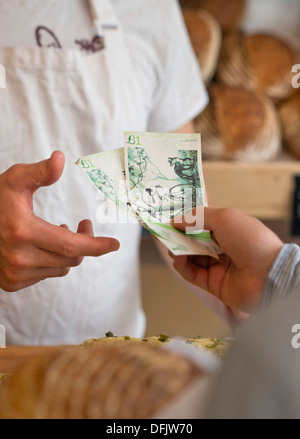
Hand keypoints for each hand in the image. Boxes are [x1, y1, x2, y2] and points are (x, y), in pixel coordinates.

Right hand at [0, 151, 119, 291]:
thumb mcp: (15, 180)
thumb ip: (40, 172)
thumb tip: (61, 158)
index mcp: (22, 231)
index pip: (72, 246)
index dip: (97, 245)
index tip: (115, 244)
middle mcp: (19, 258)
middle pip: (70, 258)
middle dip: (85, 243)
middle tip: (85, 225)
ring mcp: (14, 274)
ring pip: (61, 268)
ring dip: (67, 251)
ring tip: (58, 230)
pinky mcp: (11, 283)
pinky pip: (46, 274)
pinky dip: (51, 261)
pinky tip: (42, 246)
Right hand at [171, 207, 282, 312]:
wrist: (268, 275)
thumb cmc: (252, 242)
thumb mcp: (225, 218)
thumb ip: (198, 217)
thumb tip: (177, 220)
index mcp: (230, 229)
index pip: (204, 224)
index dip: (187, 220)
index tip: (171, 217)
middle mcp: (224, 247)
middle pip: (195, 241)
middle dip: (179, 235)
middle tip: (164, 231)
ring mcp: (219, 266)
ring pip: (192, 257)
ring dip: (179, 250)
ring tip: (170, 245)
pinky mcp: (214, 284)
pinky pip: (193, 274)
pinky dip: (183, 266)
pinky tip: (178, 258)